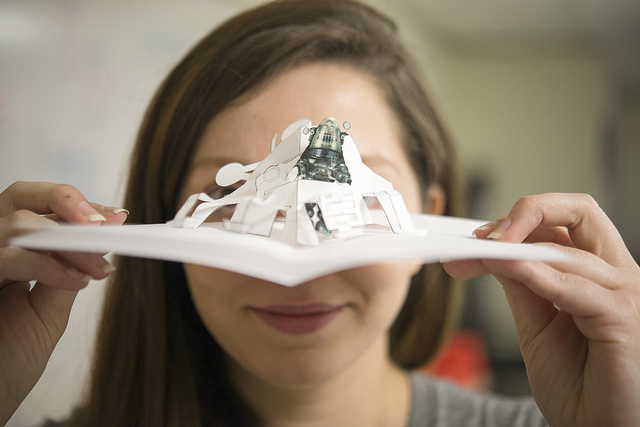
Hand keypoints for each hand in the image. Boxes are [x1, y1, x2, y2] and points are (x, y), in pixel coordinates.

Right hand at [0, 182, 127, 423]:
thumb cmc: (10, 360)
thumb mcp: (47, 312)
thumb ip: (67, 272)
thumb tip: (102, 237)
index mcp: (9, 250)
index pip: (42, 209)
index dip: (79, 206)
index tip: (117, 215)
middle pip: (21, 198)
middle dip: (69, 207)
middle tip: (105, 225)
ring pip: (17, 224)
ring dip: (68, 242)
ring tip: (99, 267)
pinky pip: (5, 256)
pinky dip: (44, 264)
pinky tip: (75, 279)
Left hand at [444, 193, 639, 426]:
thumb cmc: (576, 381)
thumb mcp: (536, 322)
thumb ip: (521, 283)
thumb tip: (490, 250)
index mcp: (595, 271)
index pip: (561, 220)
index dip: (517, 219)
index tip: (473, 238)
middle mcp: (615, 274)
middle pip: (580, 211)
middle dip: (528, 210)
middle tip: (484, 234)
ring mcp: (624, 294)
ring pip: (568, 250)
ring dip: (515, 249)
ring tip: (477, 255)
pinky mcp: (624, 320)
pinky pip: (579, 288)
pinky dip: (540, 275)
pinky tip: (512, 269)